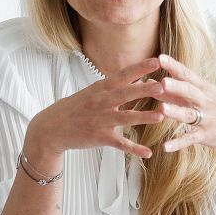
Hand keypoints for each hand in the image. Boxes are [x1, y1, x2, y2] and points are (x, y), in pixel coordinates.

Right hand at [21, 55, 165, 167]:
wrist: (52, 128)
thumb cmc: (74, 108)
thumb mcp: (92, 92)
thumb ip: (114, 86)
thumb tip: (137, 77)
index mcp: (101, 88)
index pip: (123, 75)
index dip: (140, 68)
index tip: (157, 60)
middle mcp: (101, 102)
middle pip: (126, 94)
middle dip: (145, 89)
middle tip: (163, 85)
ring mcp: (101, 120)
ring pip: (126, 118)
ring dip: (143, 117)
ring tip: (161, 116)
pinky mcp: (100, 137)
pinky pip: (120, 144)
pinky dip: (134, 149)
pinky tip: (148, 153)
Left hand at [147, 52, 215, 155]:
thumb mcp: (205, 95)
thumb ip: (180, 90)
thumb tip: (154, 81)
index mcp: (204, 89)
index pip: (188, 75)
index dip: (174, 66)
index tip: (160, 58)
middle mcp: (205, 102)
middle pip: (189, 92)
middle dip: (176, 86)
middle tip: (162, 81)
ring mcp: (206, 119)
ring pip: (188, 114)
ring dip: (175, 111)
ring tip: (161, 108)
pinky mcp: (206, 135)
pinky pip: (190, 139)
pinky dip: (178, 143)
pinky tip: (165, 147)